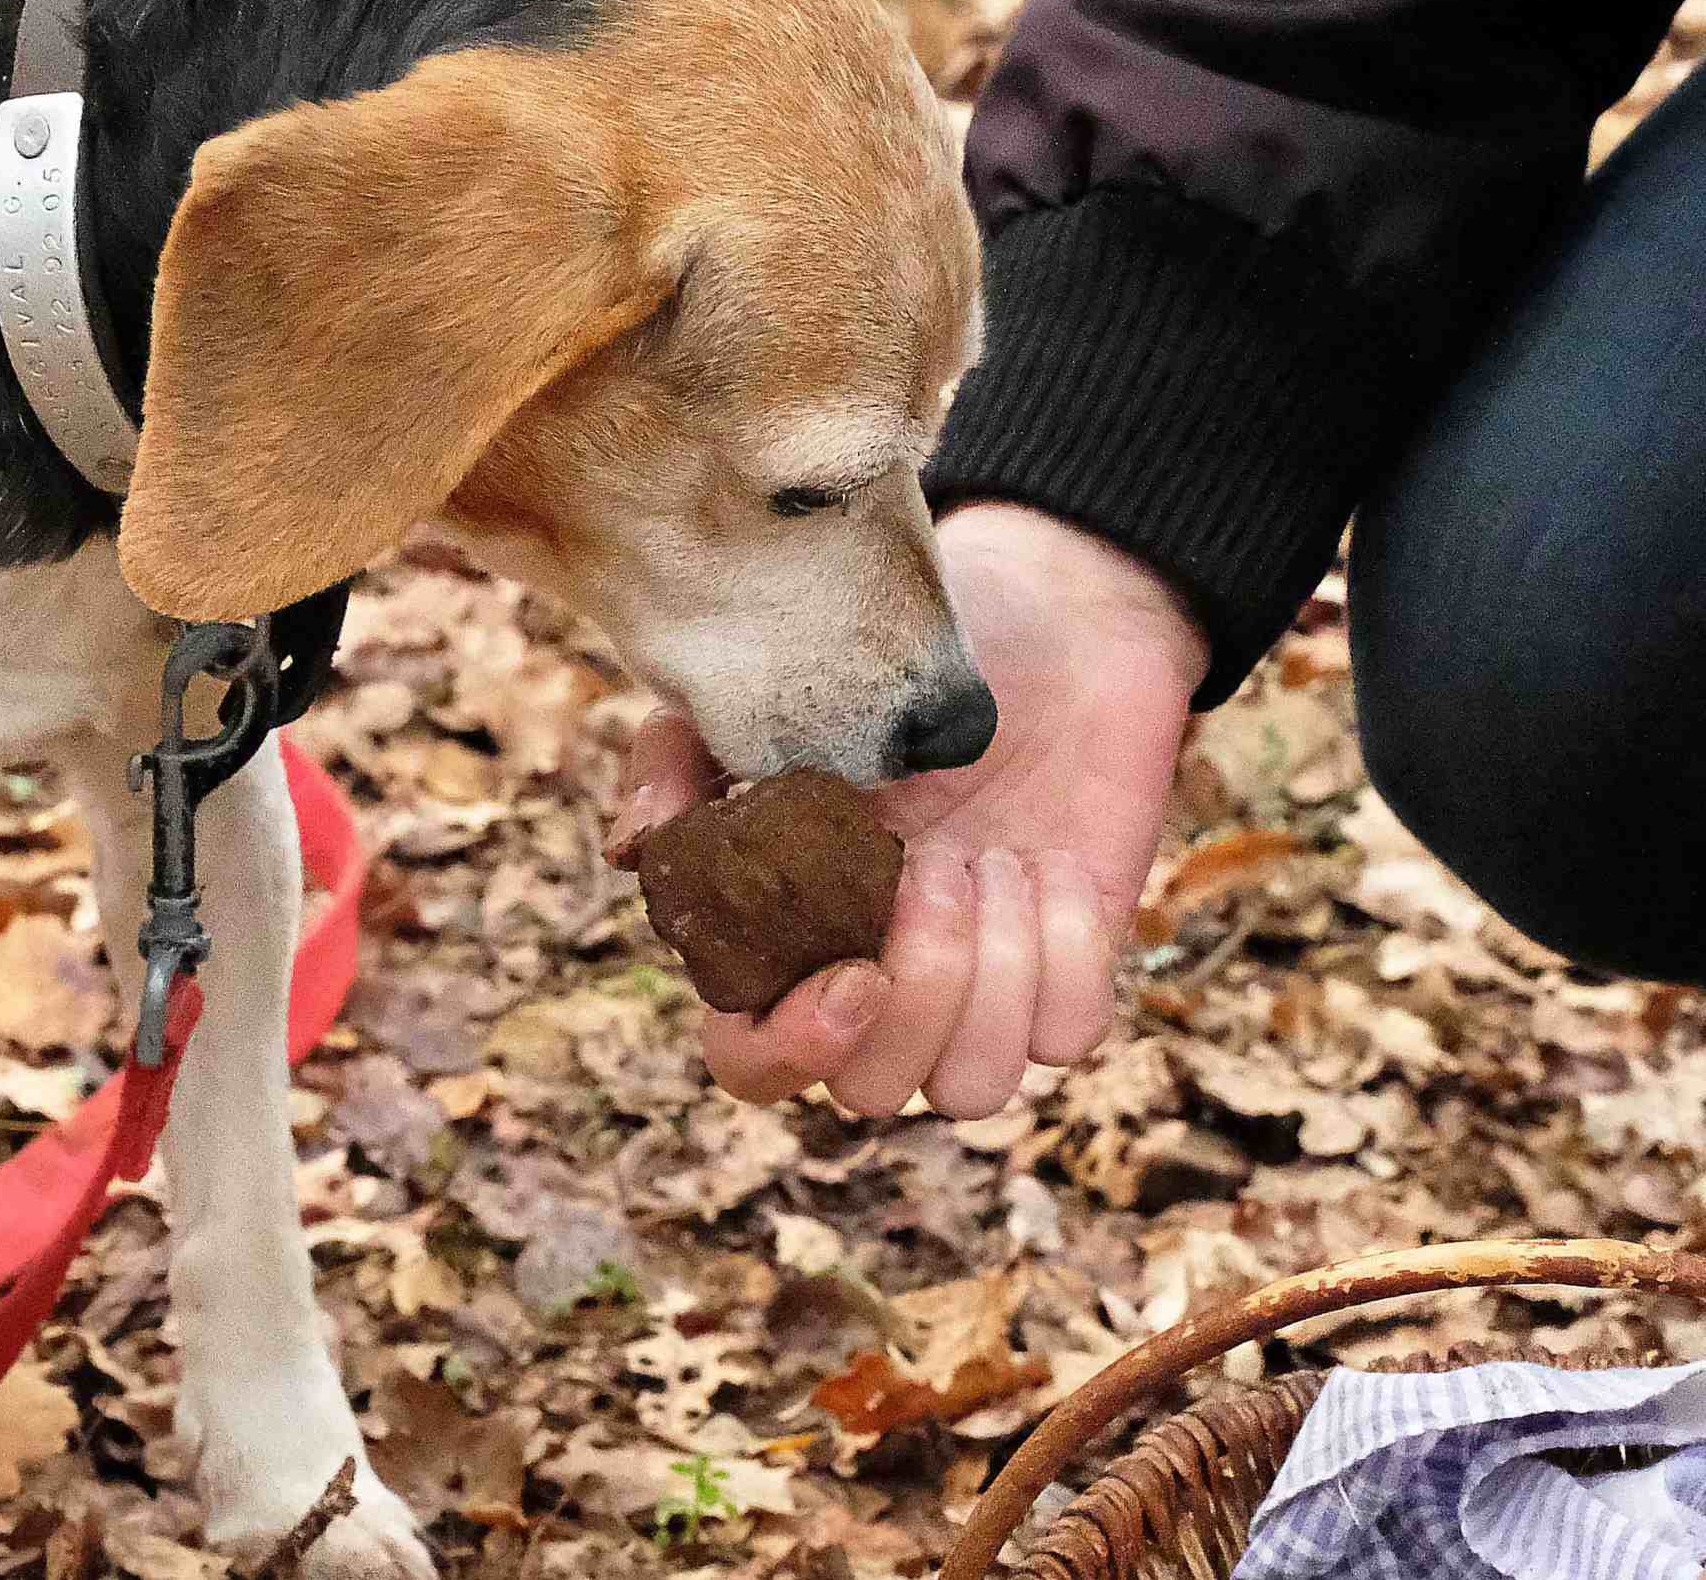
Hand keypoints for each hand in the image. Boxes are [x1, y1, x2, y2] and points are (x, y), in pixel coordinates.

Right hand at [613, 502, 1206, 1117]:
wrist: (1047, 614)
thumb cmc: (891, 657)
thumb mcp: (770, 688)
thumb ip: (682, 756)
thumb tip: (634, 845)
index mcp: (791, 935)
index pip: (752, 1063)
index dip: (789, 1051)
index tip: (855, 972)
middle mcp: (880, 980)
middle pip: (869, 1091)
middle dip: (914, 986)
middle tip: (934, 859)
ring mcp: (980, 986)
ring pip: (972, 1086)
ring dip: (990, 974)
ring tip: (994, 854)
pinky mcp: (1071, 966)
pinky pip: (1069, 1032)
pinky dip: (1068, 951)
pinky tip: (1052, 862)